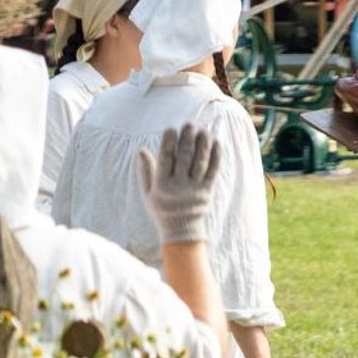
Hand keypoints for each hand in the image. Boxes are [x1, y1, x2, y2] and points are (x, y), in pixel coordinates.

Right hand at [137, 124, 221, 243]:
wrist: (182, 233)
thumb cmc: (162, 210)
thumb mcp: (148, 194)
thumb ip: (145, 172)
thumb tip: (141, 150)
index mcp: (162, 185)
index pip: (165, 159)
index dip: (168, 142)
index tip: (171, 129)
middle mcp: (179, 186)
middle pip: (184, 157)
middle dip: (187, 139)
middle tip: (190, 124)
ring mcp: (195, 189)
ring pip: (200, 162)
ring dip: (203, 144)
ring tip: (204, 131)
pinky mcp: (208, 192)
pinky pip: (213, 171)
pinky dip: (216, 157)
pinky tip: (216, 144)